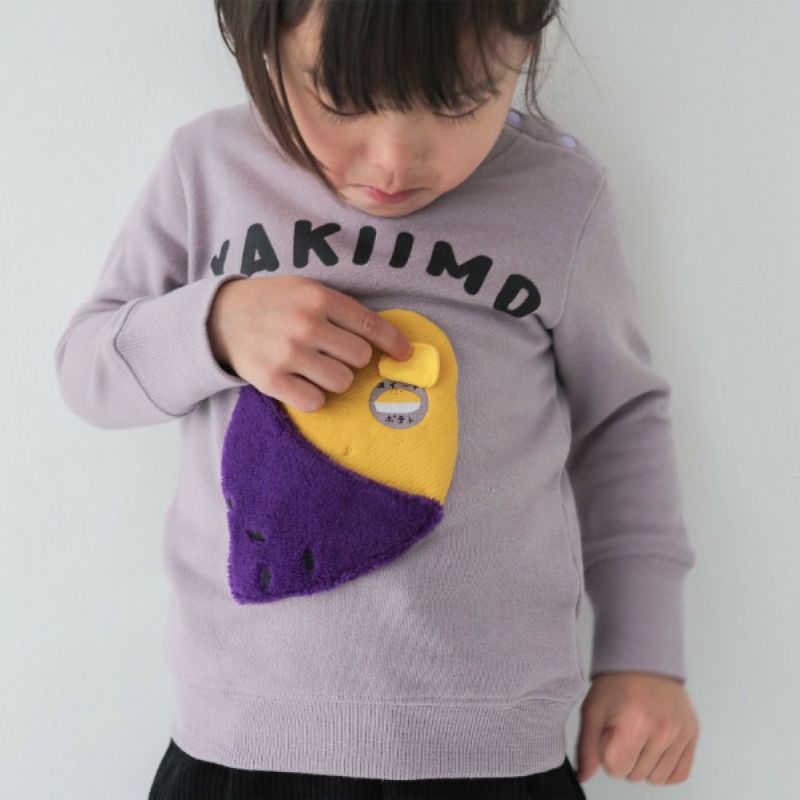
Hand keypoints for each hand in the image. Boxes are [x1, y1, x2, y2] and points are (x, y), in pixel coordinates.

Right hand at [207, 274, 413, 411]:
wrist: (219, 316)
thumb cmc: (272, 303)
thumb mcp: (305, 290)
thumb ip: (340, 309)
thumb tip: (386, 338)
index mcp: (318, 297)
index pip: (370, 325)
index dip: (394, 342)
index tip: (406, 355)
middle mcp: (306, 324)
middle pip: (360, 357)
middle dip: (351, 358)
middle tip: (331, 353)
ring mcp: (288, 353)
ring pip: (342, 382)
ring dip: (334, 379)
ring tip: (313, 367)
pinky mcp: (271, 380)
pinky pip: (315, 402)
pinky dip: (312, 397)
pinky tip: (299, 382)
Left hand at [574, 671, 698, 785]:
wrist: (644, 658)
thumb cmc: (616, 683)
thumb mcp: (592, 711)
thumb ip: (586, 747)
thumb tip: (583, 776)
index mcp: (633, 724)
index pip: (615, 769)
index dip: (607, 754)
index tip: (609, 735)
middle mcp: (661, 731)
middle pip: (635, 776)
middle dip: (625, 758)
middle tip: (624, 732)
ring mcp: (680, 733)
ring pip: (656, 778)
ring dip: (644, 765)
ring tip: (639, 738)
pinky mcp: (692, 733)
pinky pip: (679, 774)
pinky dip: (665, 768)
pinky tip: (655, 750)